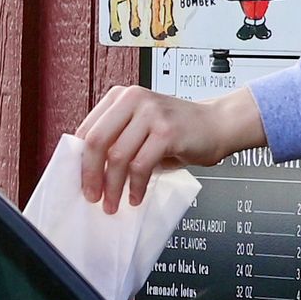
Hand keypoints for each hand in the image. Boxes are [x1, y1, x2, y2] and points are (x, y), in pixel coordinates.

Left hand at [78, 83, 265, 210]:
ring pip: (117, 157)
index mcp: (122, 97)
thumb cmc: (181, 130)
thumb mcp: (142, 128)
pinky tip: (137, 196)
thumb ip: (117, 140)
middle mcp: (134, 100)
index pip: (87, 130)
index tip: (81, 182)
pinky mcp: (167, 131)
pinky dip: (136, 186)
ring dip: (113, 187)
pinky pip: (141, 166)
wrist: (220, 124)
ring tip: (114, 202)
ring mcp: (152, 114)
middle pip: (96, 142)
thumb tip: (90, 171)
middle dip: (91, 175)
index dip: (80, 161)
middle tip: (92, 196)